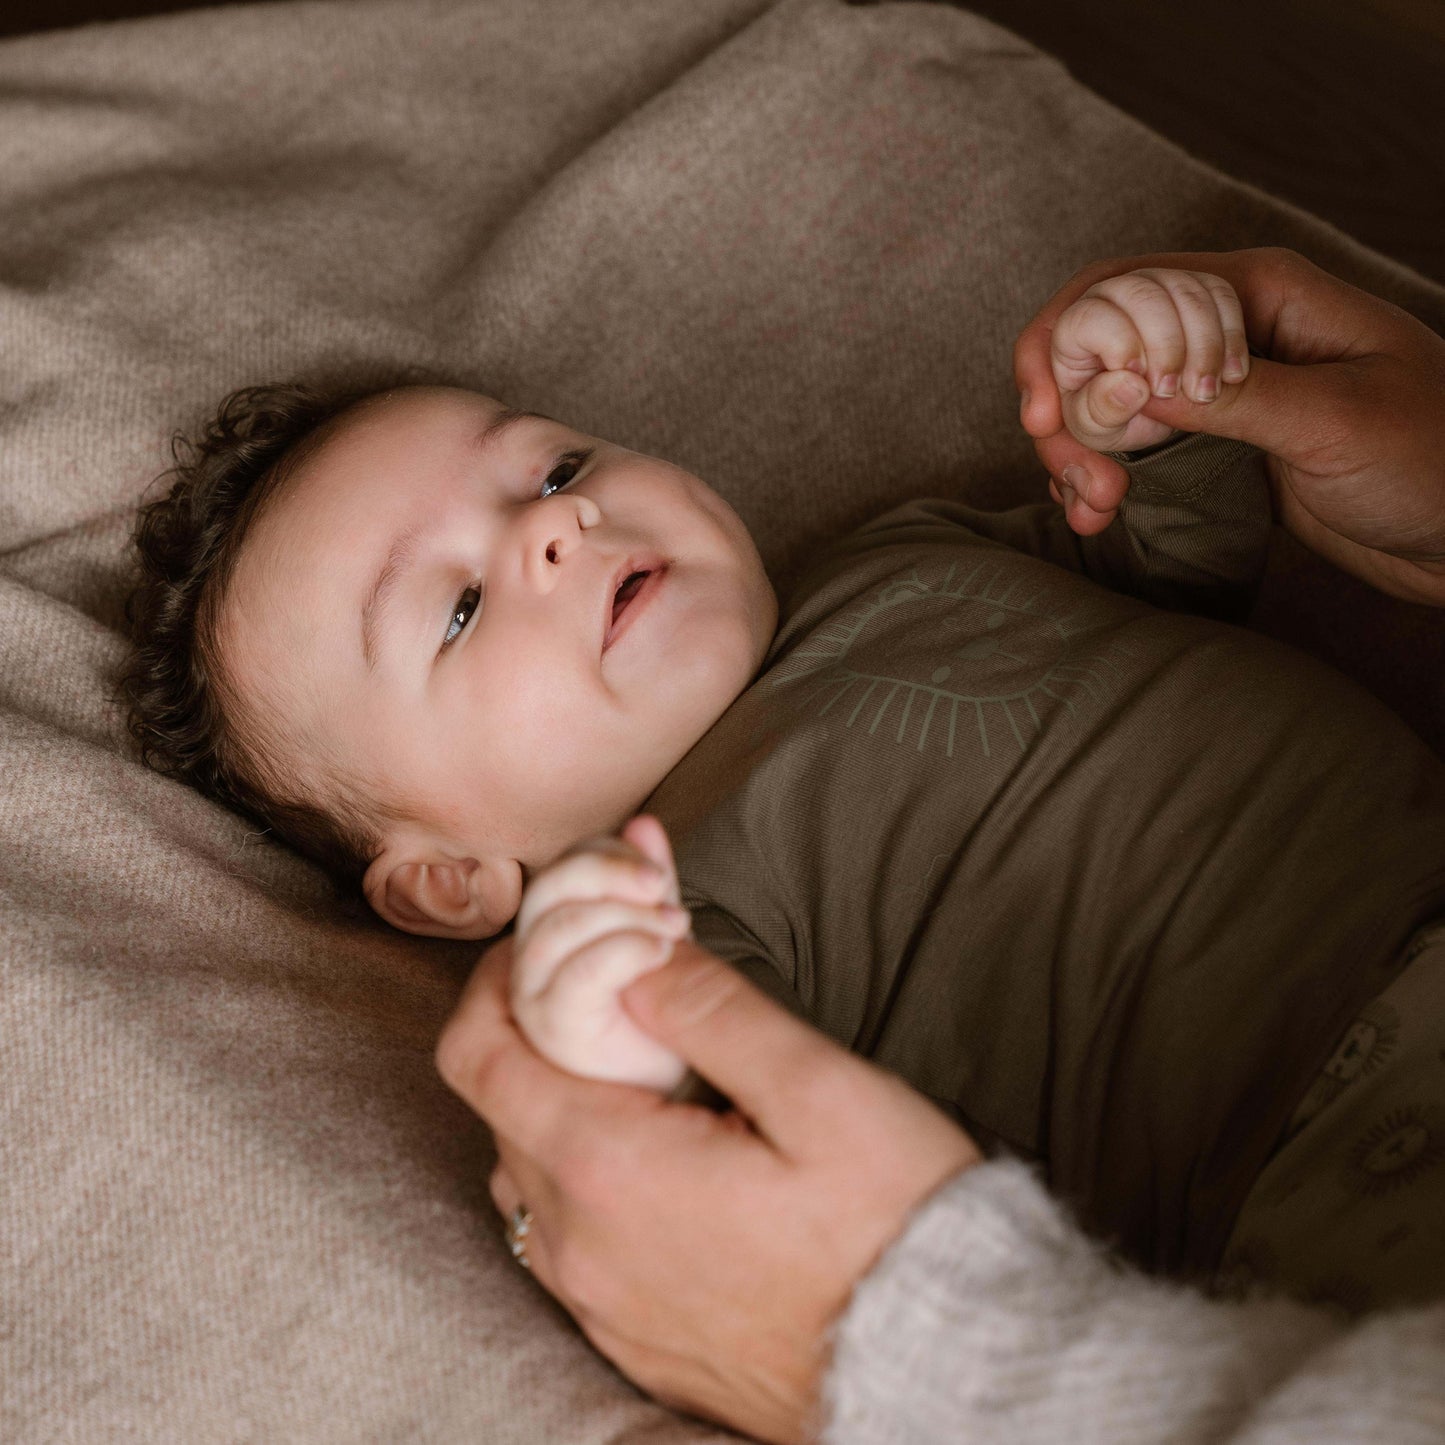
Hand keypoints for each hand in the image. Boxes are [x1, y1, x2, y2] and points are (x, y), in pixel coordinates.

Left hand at [436, 939, 981, 1443]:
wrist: (944, 1372)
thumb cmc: (892, 1224)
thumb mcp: (817, 1088)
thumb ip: (710, 1010)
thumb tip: (631, 958)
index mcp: (610, 1170)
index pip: (480, 1058)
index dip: (492, 985)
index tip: (535, 946)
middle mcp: (581, 1247)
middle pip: (499, 1112)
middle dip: (533, 1037)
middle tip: (609, 994)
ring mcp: (600, 1304)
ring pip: (528, 1177)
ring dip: (558, 1110)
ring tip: (638, 1071)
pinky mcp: (631, 1340)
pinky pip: (566, 1242)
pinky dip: (583, 1180)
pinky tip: (659, 1158)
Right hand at [510, 814, 691, 1091]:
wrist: (702, 1101)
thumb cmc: (679, 1025)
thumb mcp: (663, 938)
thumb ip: (648, 886)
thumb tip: (643, 823)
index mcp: (557, 940)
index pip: (559, 872)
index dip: (602, 855)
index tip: (655, 868)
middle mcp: (535, 973)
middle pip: (544, 893)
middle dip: (604, 872)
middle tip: (662, 886)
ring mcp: (540, 1012)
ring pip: (553, 933)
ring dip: (619, 913)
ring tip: (674, 927)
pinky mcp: (560, 1044)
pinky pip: (573, 984)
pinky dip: (620, 951)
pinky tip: (660, 952)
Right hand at [1016, 248, 1444, 604]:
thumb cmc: (1438, 460)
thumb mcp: (1336, 420)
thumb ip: (1232, 396)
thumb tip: (1127, 384)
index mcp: (1258, 293)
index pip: (1122, 288)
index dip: (1064, 344)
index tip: (1047, 421)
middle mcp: (1226, 331)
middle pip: (1099, 347)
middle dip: (1069, 414)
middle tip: (1082, 483)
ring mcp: (1218, 390)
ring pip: (1106, 404)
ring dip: (1079, 455)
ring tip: (1094, 509)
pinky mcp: (1216, 446)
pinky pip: (1134, 450)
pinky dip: (1102, 479)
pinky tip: (1100, 515)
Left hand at [1049, 266, 1249, 456]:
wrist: (1151, 408)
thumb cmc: (1112, 414)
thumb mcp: (1098, 427)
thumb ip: (1100, 411)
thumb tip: (1129, 387)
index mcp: (1073, 329)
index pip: (1089, 317)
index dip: (1118, 345)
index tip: (1140, 383)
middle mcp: (1110, 296)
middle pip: (1141, 295)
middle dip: (1166, 347)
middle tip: (1175, 392)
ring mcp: (1154, 284)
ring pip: (1184, 291)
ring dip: (1203, 345)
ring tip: (1204, 393)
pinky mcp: (1193, 286)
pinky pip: (1219, 293)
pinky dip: (1230, 334)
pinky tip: (1231, 374)